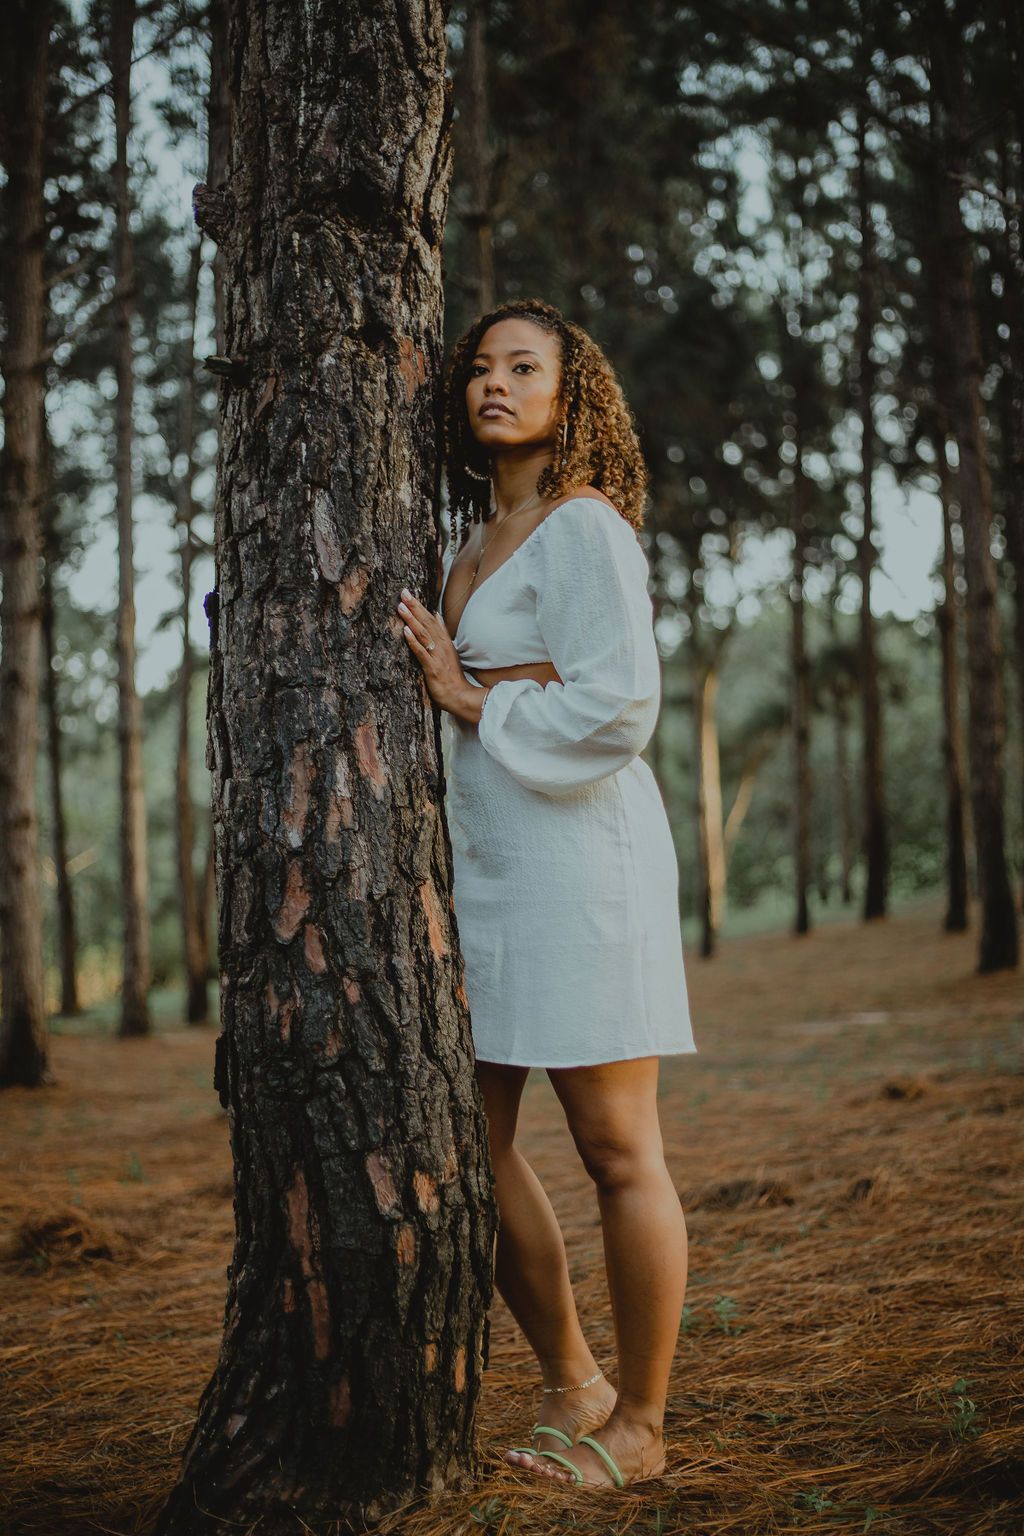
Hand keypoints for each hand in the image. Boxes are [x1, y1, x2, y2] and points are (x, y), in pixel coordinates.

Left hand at [397, 586, 475, 717]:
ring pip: (423, 634)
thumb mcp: (449, 650)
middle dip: (414, 607)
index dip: (419, 606)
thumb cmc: (452, 675)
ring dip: (412, 619)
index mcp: (444, 641)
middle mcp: (441, 645)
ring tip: (401, 607)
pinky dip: (413, 641)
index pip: (431, 619)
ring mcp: (437, 656)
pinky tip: (405, 631)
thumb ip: (442, 632)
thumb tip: (436, 614)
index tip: (408, 593)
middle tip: (403, 593)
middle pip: (426, 622)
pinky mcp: (433, 668)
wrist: (461, 696)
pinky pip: (421, 652)